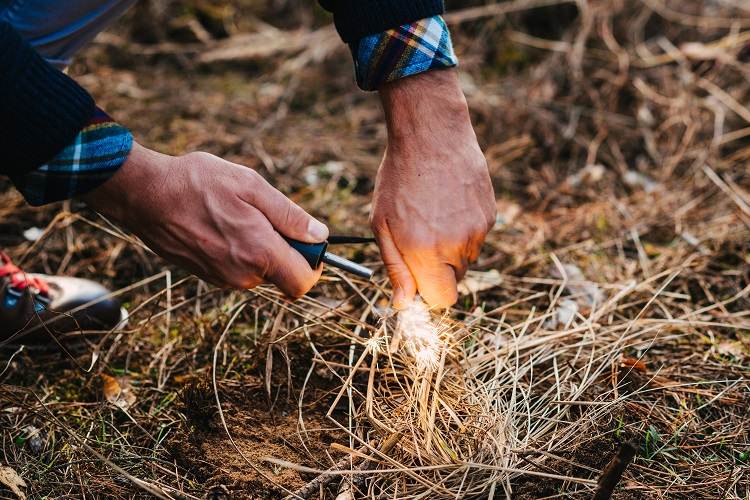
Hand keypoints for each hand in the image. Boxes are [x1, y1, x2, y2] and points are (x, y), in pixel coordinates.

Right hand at [82, 142, 328, 296]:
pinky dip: (241, 250)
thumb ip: (290, 215)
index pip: (303, 282)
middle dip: (286, 251)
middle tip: (266, 216)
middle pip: (284, 276)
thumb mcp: (251, 186)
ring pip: (261, 271)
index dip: (314, 264)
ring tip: (237, 215)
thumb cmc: (197, 184)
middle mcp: (243, 275)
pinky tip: (222, 223)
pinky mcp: (208, 276)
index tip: (309, 243)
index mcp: (260, 253)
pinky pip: (239, 269)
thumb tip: (319, 235)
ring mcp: (223, 279)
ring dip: (261, 247)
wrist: (145, 196)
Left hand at [372, 69, 494, 308]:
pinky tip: (448, 202)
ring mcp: (478, 230)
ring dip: (450, 247)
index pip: (442, 300)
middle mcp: (457, 246)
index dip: (428, 293)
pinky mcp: (490, 214)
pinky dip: (463, 227)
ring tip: (433, 213)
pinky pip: (476, 236)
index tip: (417, 277)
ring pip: (466, 258)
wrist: (431, 135)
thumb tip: (403, 303)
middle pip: (454, 280)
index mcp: (426, 252)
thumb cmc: (398, 179)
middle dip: (437, 268)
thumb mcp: (382, 225)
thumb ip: (396, 268)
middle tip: (419, 235)